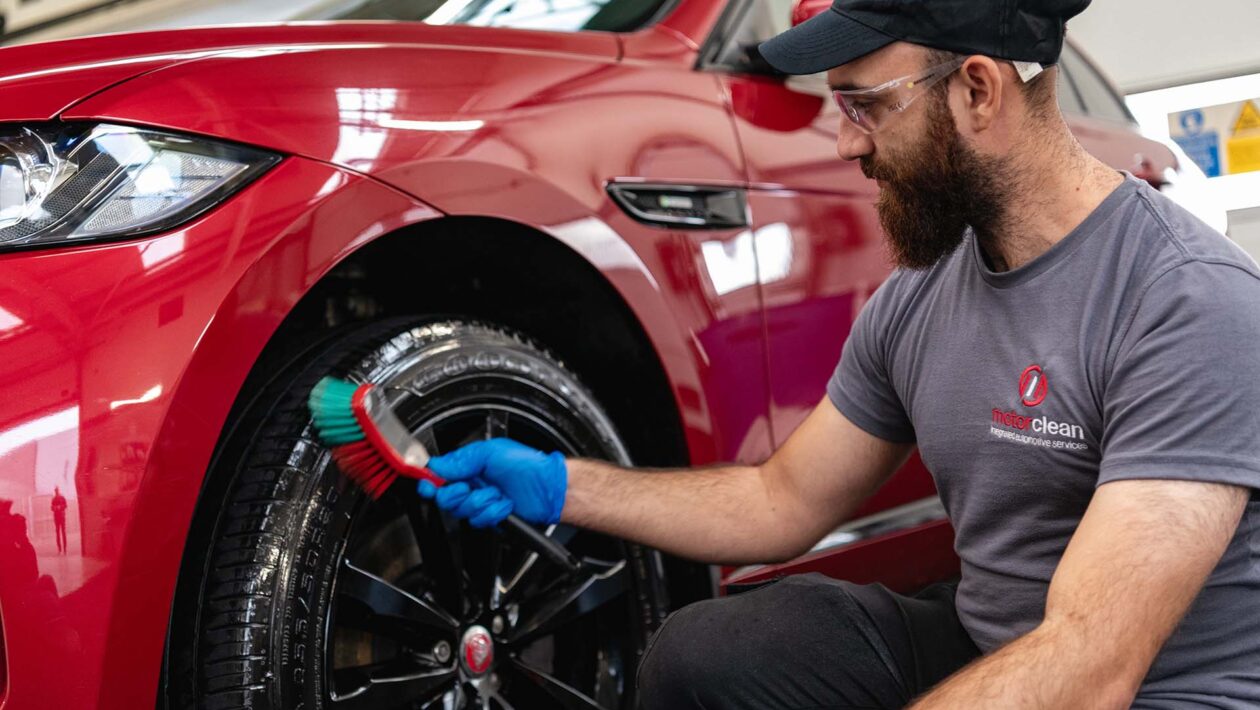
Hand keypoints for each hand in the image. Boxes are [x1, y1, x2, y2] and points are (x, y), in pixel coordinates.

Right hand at [420, 438, 567, 524]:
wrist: (549, 488)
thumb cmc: (527, 465)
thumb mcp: (491, 453)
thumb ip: (461, 460)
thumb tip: (437, 466)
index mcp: (470, 466)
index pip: (439, 475)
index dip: (431, 481)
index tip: (428, 484)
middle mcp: (473, 484)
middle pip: (445, 497)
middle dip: (458, 493)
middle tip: (470, 487)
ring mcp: (482, 502)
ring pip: (463, 511)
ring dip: (482, 501)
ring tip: (497, 492)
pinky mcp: (491, 518)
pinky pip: (480, 520)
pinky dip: (494, 512)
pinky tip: (505, 504)